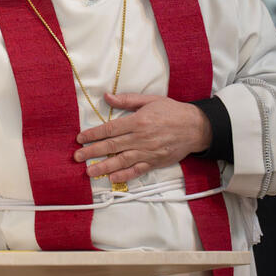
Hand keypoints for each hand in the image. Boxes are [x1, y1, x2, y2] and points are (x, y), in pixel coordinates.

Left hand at [74, 92, 210, 183]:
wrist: (197, 127)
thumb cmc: (172, 112)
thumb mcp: (150, 100)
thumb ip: (127, 100)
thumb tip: (106, 97)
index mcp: (138, 122)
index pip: (109, 129)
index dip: (93, 134)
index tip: (80, 139)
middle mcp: (141, 138)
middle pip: (111, 146)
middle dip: (92, 152)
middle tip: (77, 157)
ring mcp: (148, 152)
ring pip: (121, 161)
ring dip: (104, 167)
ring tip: (89, 172)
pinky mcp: (155, 162)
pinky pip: (137, 170)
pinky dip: (124, 175)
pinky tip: (112, 178)